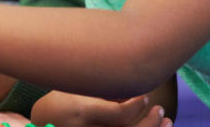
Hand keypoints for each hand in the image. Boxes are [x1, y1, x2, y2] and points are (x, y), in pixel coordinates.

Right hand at [30, 91, 170, 126]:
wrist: (44, 121)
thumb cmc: (63, 97)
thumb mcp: (78, 85)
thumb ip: (105, 88)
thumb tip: (132, 90)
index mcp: (82, 111)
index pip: (119, 115)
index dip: (136, 105)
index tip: (143, 95)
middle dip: (150, 123)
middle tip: (159, 109)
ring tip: (166, 120)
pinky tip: (158, 126)